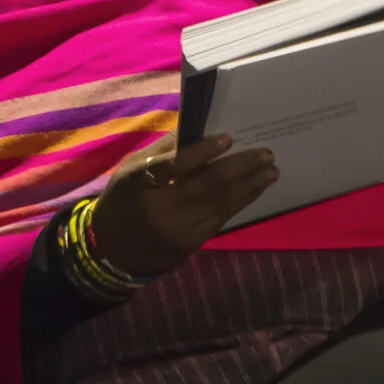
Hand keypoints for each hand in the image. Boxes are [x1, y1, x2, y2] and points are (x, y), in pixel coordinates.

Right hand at [88, 133, 278, 281]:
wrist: (112, 252)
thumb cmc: (121, 202)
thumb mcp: (128, 172)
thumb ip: (160, 153)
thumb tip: (193, 130)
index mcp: (140, 185)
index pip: (175, 165)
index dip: (202, 151)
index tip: (228, 138)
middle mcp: (163, 209)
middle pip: (208, 185)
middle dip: (241, 168)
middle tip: (266, 154)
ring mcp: (179, 230)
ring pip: (221, 203)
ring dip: (249, 186)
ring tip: (271, 171)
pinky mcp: (191, 244)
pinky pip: (220, 219)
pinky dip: (240, 202)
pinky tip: (254, 190)